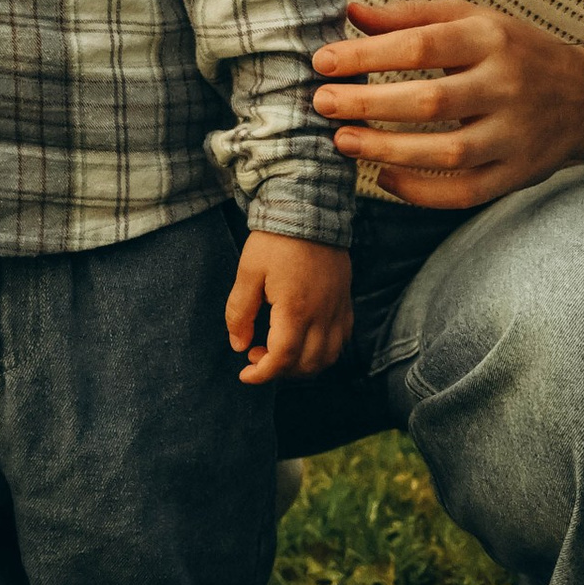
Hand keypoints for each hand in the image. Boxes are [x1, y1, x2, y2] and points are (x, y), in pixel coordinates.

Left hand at [224, 230, 353, 384]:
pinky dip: (324, 350)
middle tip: (257, 355)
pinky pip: (342, 339)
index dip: (262, 374)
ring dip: (304, 365)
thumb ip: (240, 312)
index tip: (245, 374)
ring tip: (280, 351)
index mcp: (295, 309)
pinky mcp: (345, 300)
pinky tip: (305, 339)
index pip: (282, 358)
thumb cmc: (275, 240)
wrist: (309, 210)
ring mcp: (337, 308)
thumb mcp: (247, 272)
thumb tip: (238, 345)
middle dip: (280, 371)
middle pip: (308, 364)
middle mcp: (322, 313)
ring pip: (329, 356)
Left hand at [312, 0, 583, 208]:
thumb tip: (350, 12)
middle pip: (431, 101)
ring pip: (446, 153)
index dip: (367, 55)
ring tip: (341, 141)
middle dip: (368, 104)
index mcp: (492, 39)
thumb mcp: (473, 19)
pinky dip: (421, 192)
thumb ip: (411, 16)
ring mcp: (515, 135)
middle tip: (322, 103)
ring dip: (387, 150)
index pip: (422, 45)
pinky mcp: (517, 175)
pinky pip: (464, 192)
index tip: (322, 62)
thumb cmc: (515, 50)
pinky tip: (384, 177)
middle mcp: (507, 86)